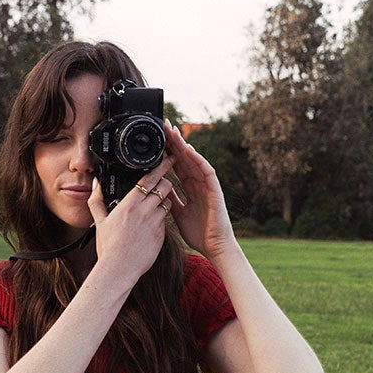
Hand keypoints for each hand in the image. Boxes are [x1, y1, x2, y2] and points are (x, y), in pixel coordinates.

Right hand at [88, 160, 173, 307]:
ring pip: (168, 203)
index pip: (151, 177)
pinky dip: (161, 218)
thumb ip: (97, 200)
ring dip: (164, 201)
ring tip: (153, 207)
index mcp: (131, 203)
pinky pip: (166, 220)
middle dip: (165, 182)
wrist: (120, 268)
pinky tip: (151, 225)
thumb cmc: (108, 246)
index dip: (162, 166)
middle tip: (161, 183)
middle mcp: (146, 210)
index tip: (169, 158)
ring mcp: (156, 222)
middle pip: (165, 186)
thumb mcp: (100, 221)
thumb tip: (95, 183)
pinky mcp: (162, 234)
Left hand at [165, 117, 232, 261]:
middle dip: (174, 141)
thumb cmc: (199, 234)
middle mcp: (199, 183)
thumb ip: (171, 199)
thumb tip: (160, 188)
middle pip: (185, 158)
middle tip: (163, 125)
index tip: (158, 139)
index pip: (177, 165)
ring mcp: (207, 185)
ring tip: (173, 131)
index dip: (168, 152)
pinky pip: (206, 171)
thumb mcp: (178, 214)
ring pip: (194, 160)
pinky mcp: (214, 190)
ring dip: (184, 145)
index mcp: (191, 188)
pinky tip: (189, 149)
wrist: (214, 247)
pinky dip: (198, 159)